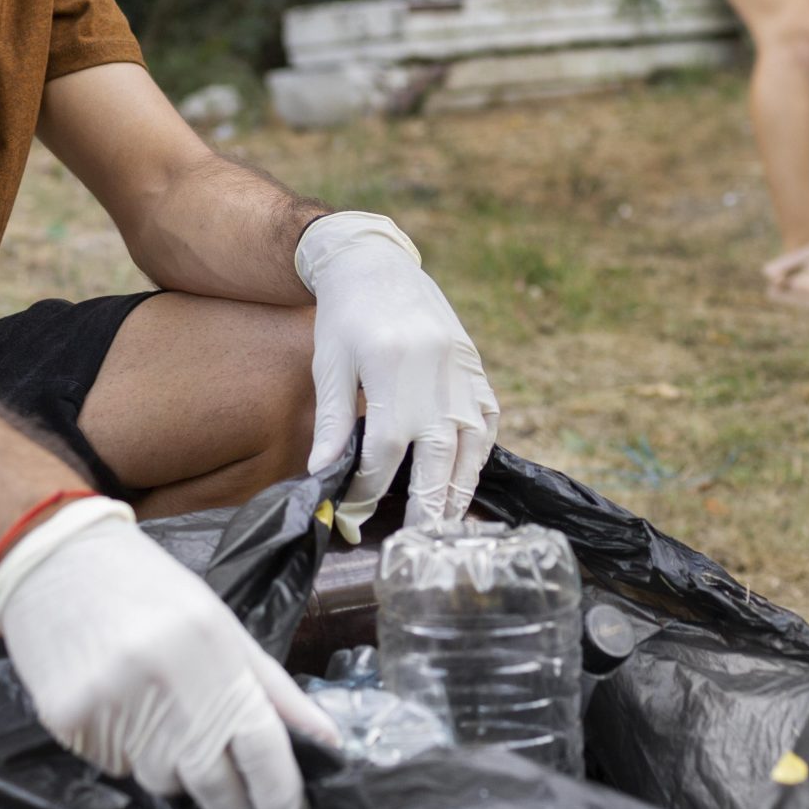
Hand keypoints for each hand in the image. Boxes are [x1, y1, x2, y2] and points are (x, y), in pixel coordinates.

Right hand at [0, 499, 342, 808]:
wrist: (55, 558)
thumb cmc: (149, 589)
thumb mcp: (221, 624)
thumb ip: (273, 688)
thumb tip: (327, 739)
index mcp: (211, 648)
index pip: (259, 741)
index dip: (280, 796)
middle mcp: (162, 679)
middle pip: (212, 780)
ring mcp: (111, 703)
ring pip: (163, 778)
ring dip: (178, 770)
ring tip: (166, 722)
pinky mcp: (68, 720)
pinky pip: (117, 766)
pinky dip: (131, 753)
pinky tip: (121, 709)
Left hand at [296, 212, 499, 539]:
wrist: (377, 264)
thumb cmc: (344, 316)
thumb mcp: (330, 365)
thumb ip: (333, 422)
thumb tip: (322, 474)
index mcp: (393, 372)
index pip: (386, 451)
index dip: (369, 490)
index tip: (353, 516)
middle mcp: (436, 375)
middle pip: (437, 458)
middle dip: (425, 507)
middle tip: (416, 544)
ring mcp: (462, 372)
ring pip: (470, 445)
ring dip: (459, 488)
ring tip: (444, 523)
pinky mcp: (474, 368)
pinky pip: (487, 420)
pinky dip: (480, 453)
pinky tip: (467, 477)